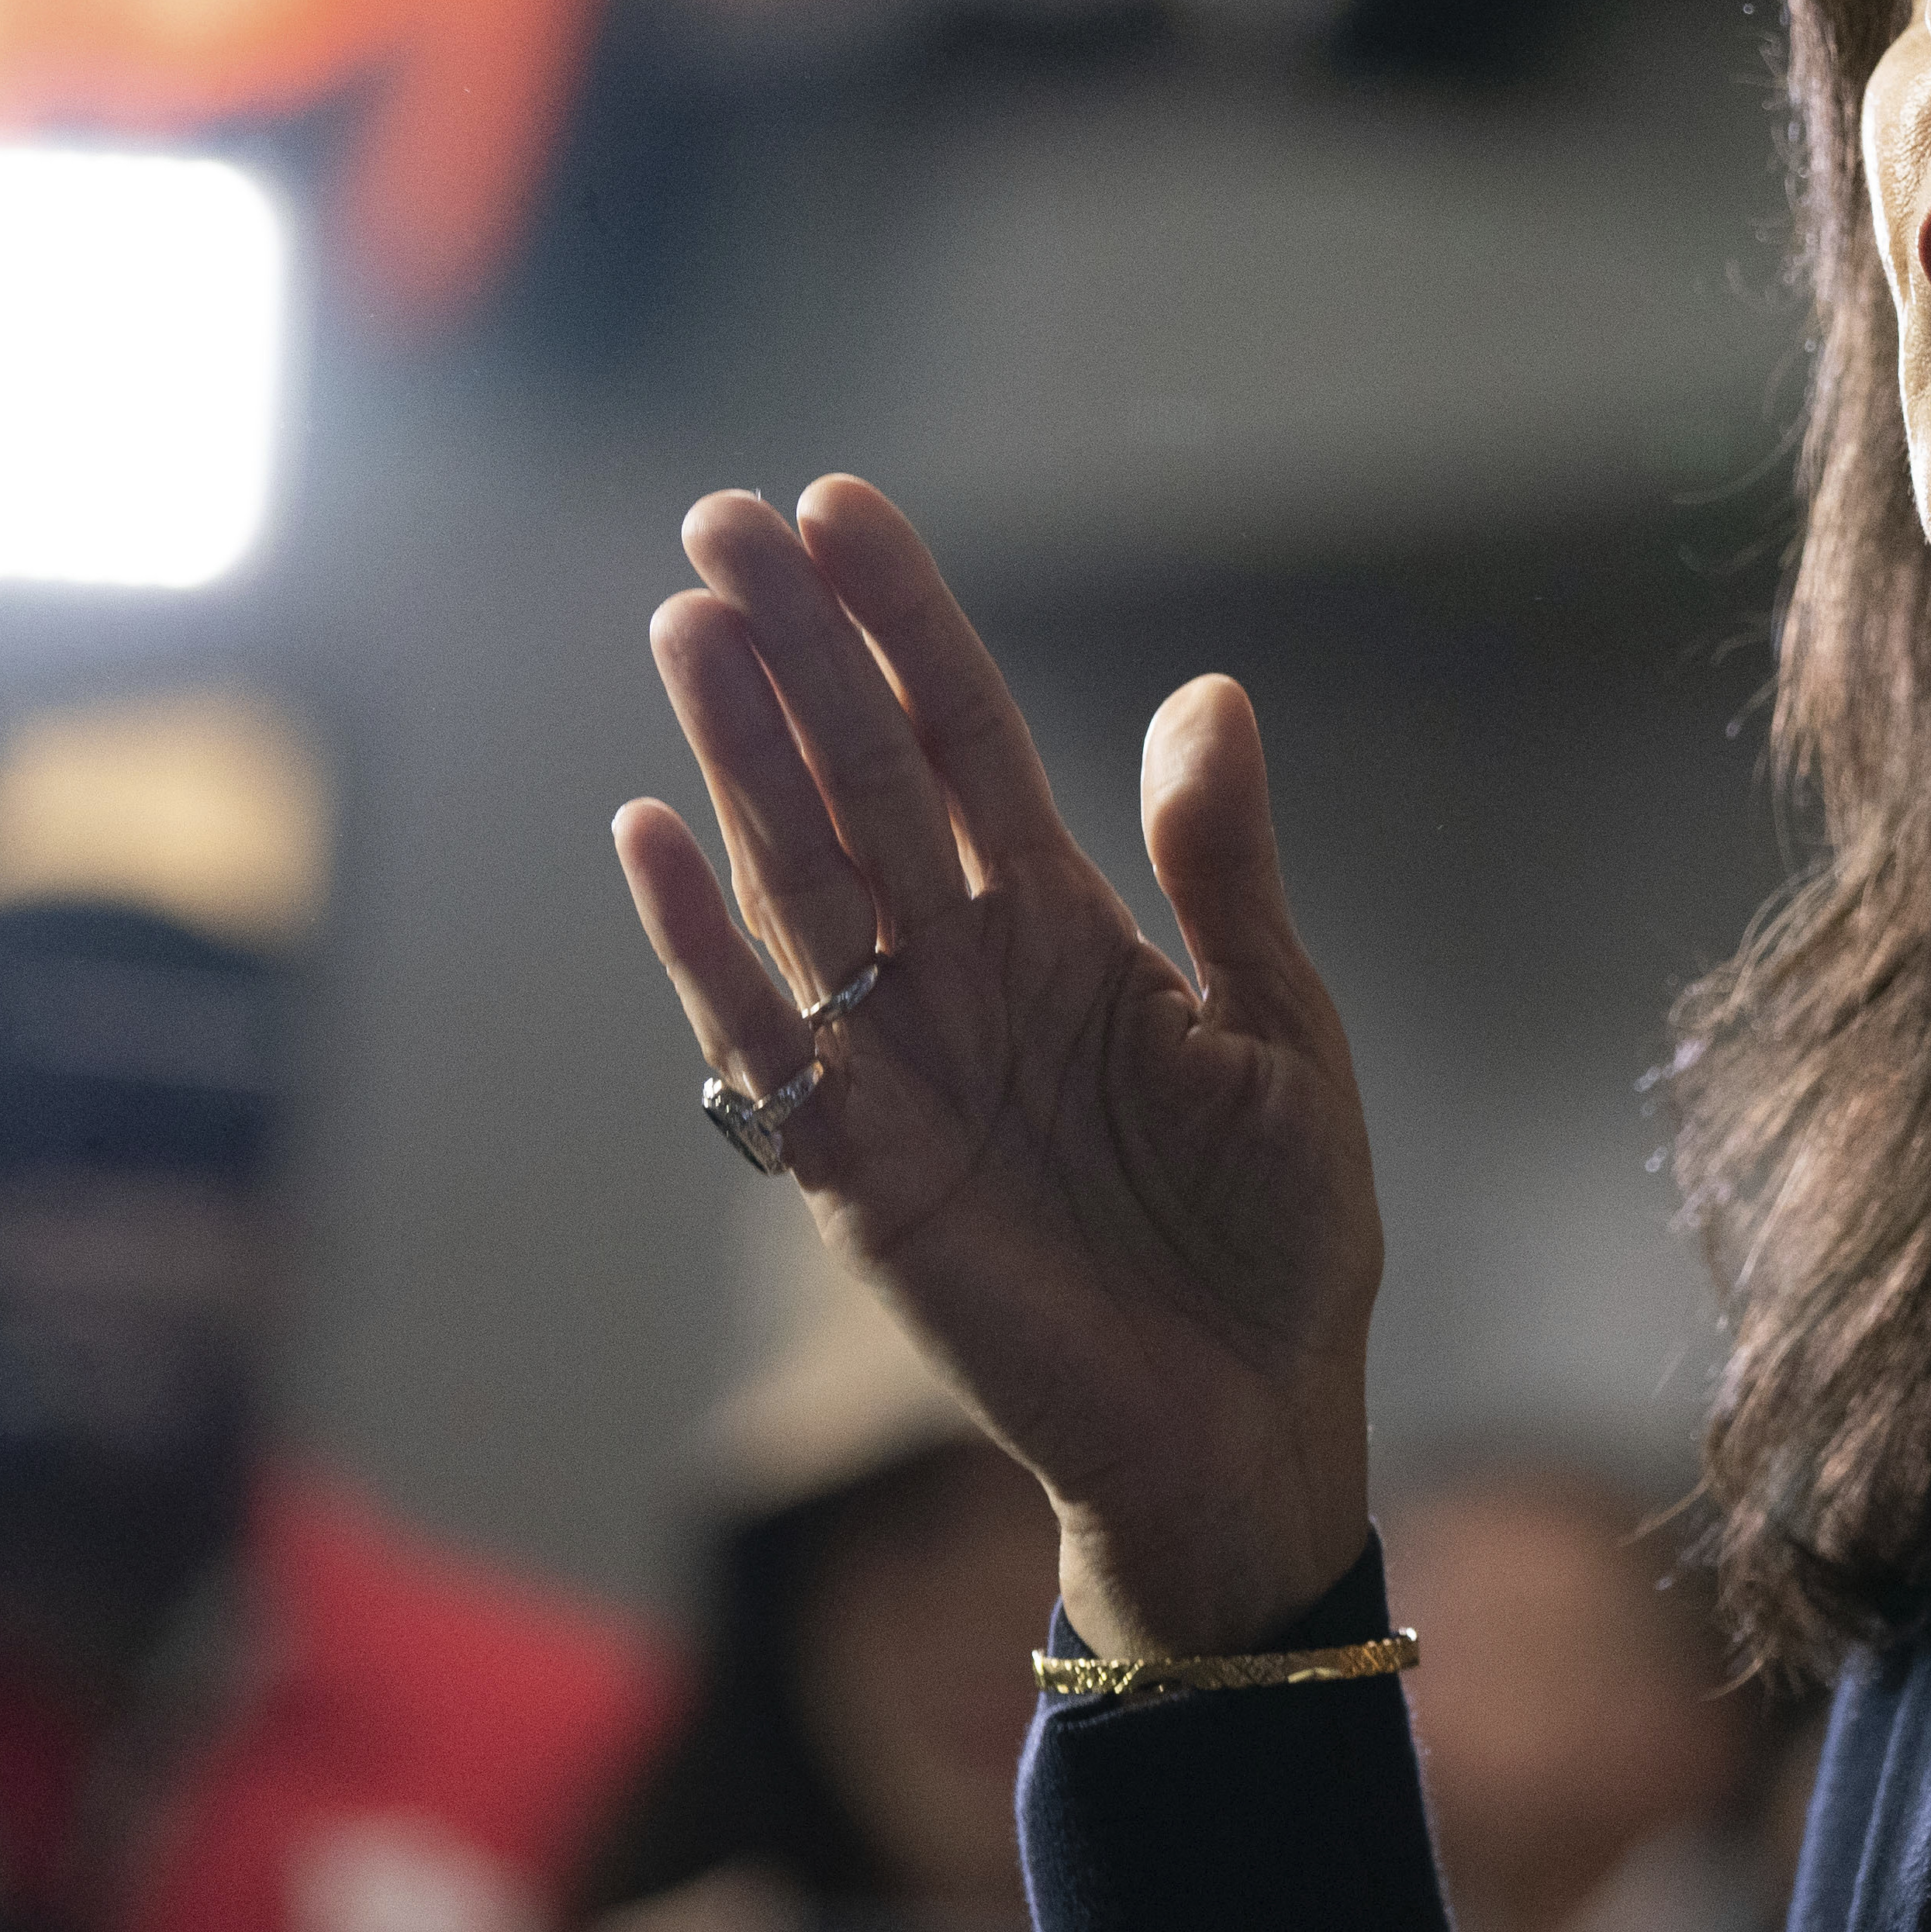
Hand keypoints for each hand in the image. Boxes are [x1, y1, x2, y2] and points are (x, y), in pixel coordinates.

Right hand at [613, 480, 1382, 1653]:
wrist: (1246, 1423)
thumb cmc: (1277, 1233)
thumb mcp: (1280, 1035)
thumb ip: (1225, 875)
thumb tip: (1211, 693)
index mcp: (1070, 924)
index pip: (964, 737)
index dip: (904, 625)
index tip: (841, 508)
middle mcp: (966, 969)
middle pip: (858, 777)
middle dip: (795, 651)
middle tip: (721, 520)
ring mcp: (900, 1061)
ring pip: (798, 876)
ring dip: (736, 755)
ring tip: (688, 625)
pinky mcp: (857, 1169)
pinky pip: (760, 1041)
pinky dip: (702, 944)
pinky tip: (650, 833)